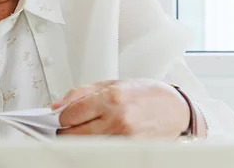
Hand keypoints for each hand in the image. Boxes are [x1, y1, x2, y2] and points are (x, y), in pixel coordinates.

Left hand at [52, 79, 190, 137]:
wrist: (176, 109)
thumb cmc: (147, 94)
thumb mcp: (113, 83)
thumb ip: (82, 93)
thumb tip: (57, 106)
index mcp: (112, 98)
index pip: (70, 114)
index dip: (60, 117)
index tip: (60, 117)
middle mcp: (118, 118)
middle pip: (74, 134)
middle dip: (66, 131)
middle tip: (68, 127)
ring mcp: (125, 137)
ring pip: (86, 145)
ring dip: (80, 140)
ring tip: (87, 130)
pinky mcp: (131, 149)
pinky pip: (102, 150)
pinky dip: (96, 146)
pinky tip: (100, 137)